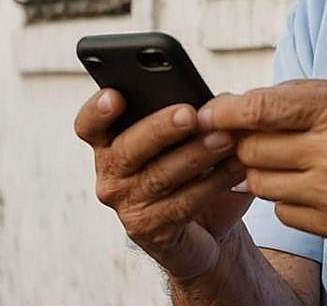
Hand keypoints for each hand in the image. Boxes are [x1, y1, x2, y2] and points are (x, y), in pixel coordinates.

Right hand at [74, 89, 252, 277]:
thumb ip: (196, 112)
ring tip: (225, 138)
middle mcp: (111, 174)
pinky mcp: (150, 230)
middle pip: (127, 149)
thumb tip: (219, 101)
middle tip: (190, 114)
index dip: (97, 111)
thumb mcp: (189, 136)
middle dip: (160, 129)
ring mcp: (127, 205)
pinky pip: (183, 203)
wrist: (205, 224)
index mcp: (111, 142)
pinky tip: (236, 167)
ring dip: (196, 155)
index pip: (89, 125)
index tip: (115, 95)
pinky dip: (213, 183)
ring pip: (159, 177)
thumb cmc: (192, 168)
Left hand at [198, 77, 326, 252]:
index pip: (263, 107)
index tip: (204, 114)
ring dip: (263, 170)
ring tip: (291, 159)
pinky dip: (287, 198)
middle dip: (244, 141)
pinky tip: (313, 186)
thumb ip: (300, 96)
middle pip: (252, 148)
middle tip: (252, 136)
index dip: (225, 111)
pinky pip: (281, 212)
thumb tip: (238, 104)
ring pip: (260, 182)